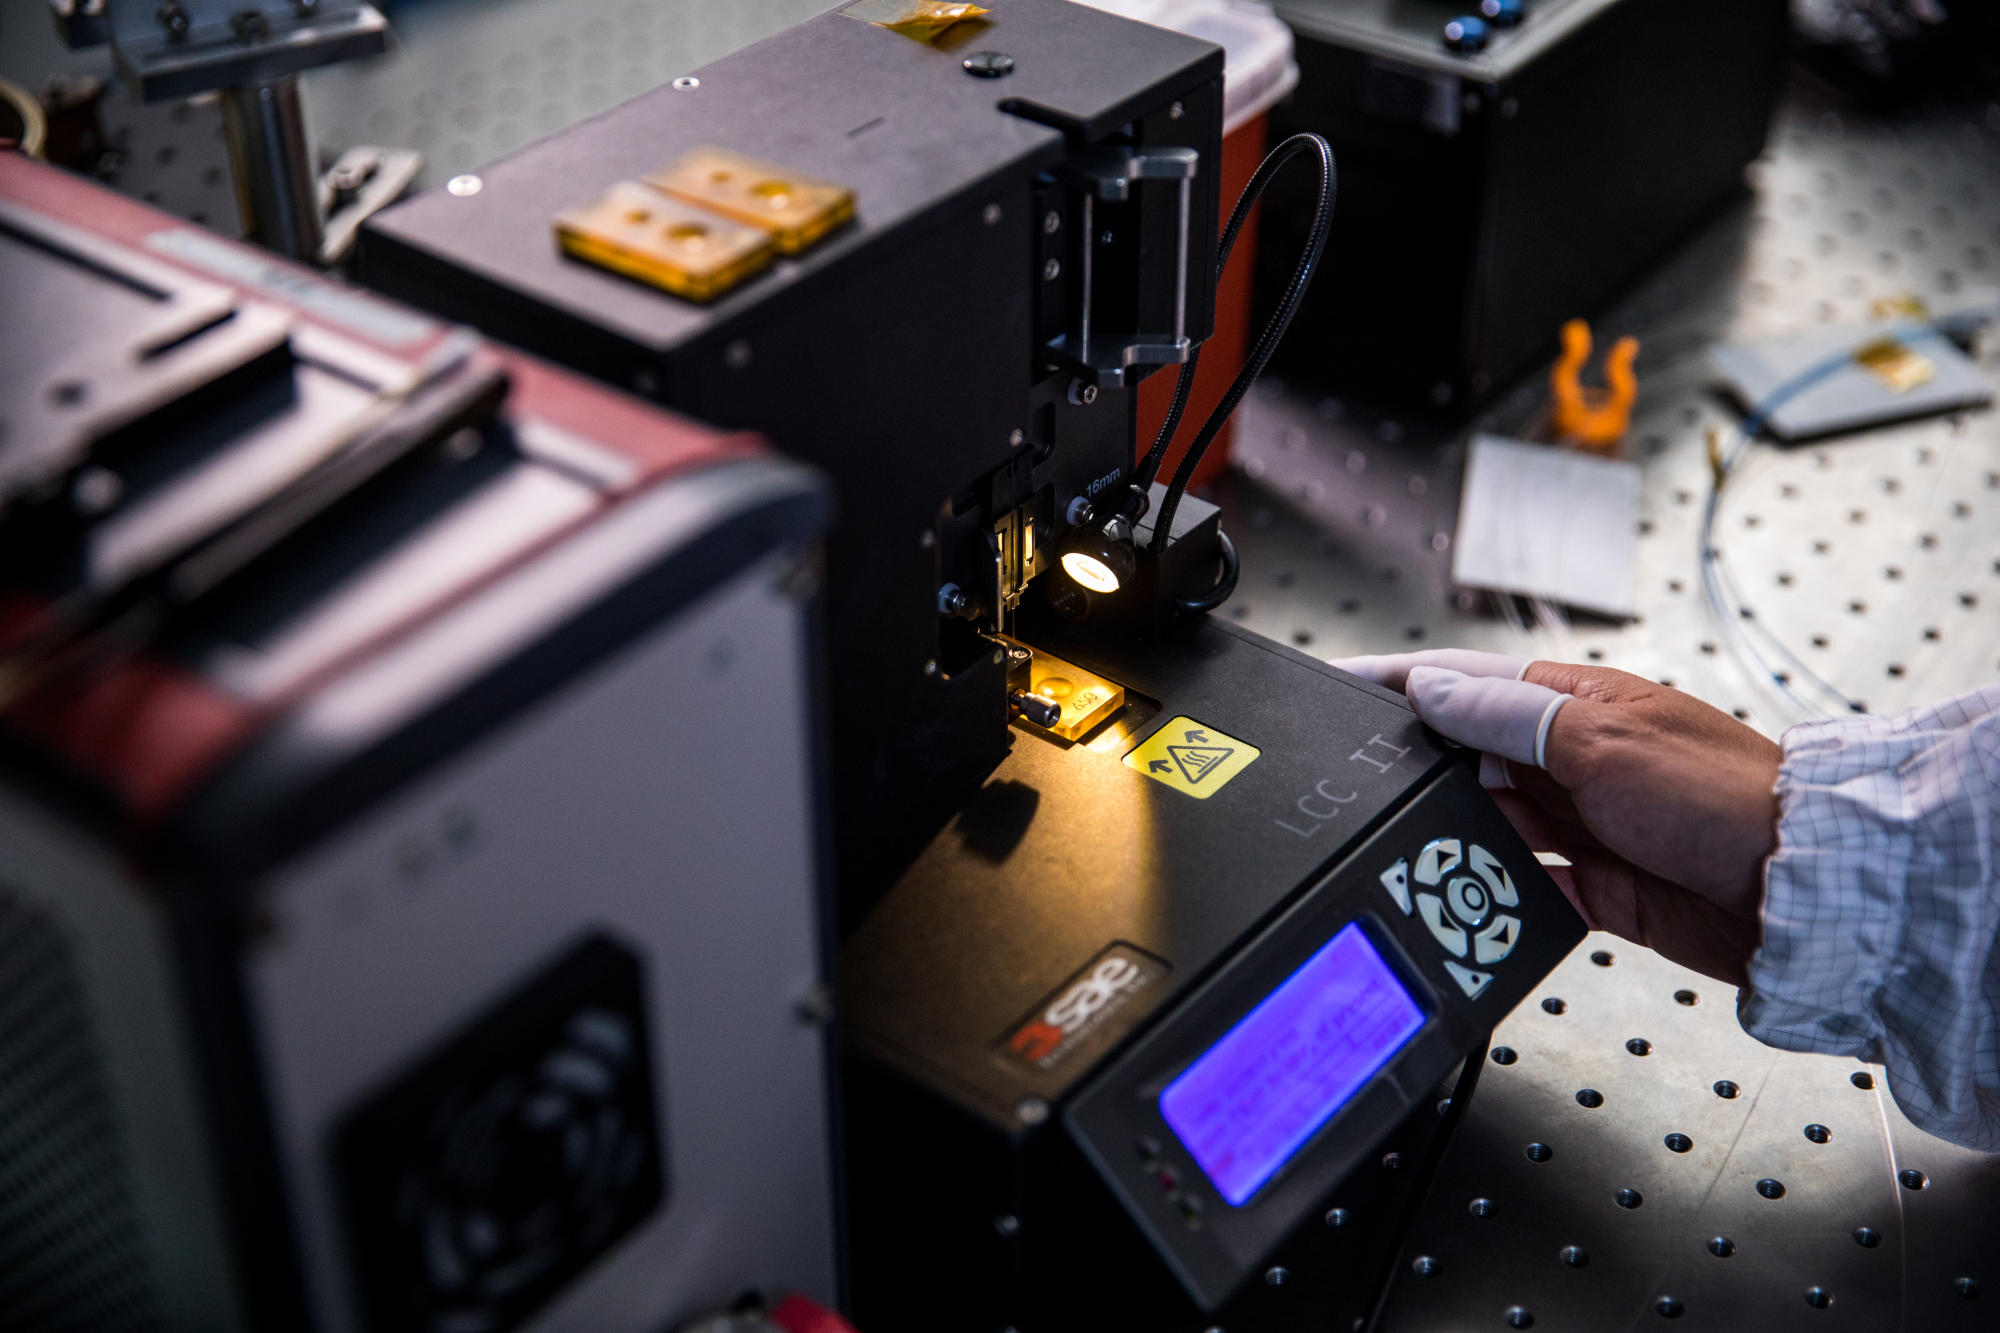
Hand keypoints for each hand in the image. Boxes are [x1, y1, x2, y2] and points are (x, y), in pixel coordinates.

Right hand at [1334, 651, 1781, 984]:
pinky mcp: (1597, 886)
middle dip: (1424, 772)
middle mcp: (1576, 759)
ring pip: (1491, 824)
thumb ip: (1507, 719)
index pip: (1467, 684)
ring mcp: (1585, 824)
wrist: (1801, 892)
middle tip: (1370, 786)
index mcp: (1577, 704)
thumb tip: (1431, 691)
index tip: (1341, 683)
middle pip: (1469, 758)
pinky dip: (1500, 890)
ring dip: (1464, 836)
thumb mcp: (1599, 742)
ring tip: (1429, 845)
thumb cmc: (1724, 797)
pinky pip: (1525, 886)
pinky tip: (1479, 892)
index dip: (1401, 683)